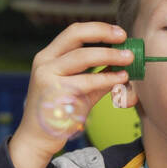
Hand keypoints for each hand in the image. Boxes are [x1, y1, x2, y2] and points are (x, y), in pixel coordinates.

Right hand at [9, 21, 133, 167]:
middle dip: (103, 34)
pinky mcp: (54, 93)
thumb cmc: (61, 113)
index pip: (74, 32)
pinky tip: (120, 79)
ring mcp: (47, 76)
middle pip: (76, 36)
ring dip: (109, 56)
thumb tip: (125, 67)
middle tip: (126, 39)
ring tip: (129, 59)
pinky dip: (106, 79)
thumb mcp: (81, 91)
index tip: (120, 33)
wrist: (37, 139)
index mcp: (49, 56)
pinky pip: (86, 82)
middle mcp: (45, 62)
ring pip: (83, 57)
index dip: (98, 28)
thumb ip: (99, 77)